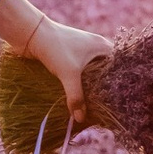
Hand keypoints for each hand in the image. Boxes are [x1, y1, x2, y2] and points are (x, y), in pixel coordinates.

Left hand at [0, 0, 112, 120]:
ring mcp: (82, 53)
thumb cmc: (55, 48)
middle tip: (109, 107)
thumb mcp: (69, 73)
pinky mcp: (69, 58)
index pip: (121, 65)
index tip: (122, 99)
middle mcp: (95, 49)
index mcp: (102, 46)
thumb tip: (79, 119)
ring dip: (92, 88)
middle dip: (106, 89)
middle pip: (107, 72)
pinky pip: (80, 74)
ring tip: (96, 106)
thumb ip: (76, 97)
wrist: (30, 34)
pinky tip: (80, 98)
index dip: (122, 81)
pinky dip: (80, 85)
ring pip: (93, 74)